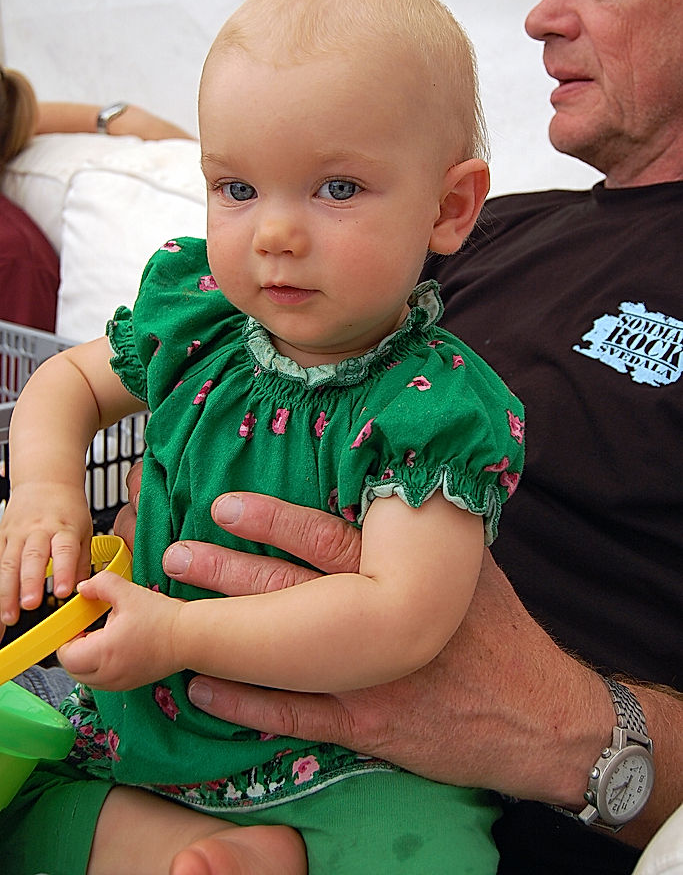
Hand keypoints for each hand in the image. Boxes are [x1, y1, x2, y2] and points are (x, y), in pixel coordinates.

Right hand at [0, 483, 92, 625]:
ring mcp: (17, 534)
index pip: (65, 550)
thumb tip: (83, 587)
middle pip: (32, 558)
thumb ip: (82, 560)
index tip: (63, 592)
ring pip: (9, 564)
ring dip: (7, 592)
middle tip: (30, 605)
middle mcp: (39, 531)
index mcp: (64, 528)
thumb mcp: (85, 529)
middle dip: (29, 583)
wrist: (45, 480)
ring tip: (8, 616)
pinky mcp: (2, 537)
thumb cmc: (67, 508)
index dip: (64, 571)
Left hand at [57, 570, 182, 689]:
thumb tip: (84, 588)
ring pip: (86, 678)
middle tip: (86, 629)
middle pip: (72, 669)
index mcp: (104, 652)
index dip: (66, 636)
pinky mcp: (128, 684)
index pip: (66, 654)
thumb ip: (101, 584)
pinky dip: (100, 667)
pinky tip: (115, 648)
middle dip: (74, 649)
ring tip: (101, 638)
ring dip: (86, 660)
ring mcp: (118, 683)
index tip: (77, 622)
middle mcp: (108, 674)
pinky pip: (102, 681)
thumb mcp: (128, 592)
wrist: (189, 637)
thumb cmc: (162, 618)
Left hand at [120, 478, 681, 844]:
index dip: (272, 522)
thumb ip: (424, 538)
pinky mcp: (365, 725)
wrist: (537, 716)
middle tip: (176, 554)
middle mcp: (375, 621)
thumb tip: (391, 490)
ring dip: (226, 634)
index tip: (225, 506)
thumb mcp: (473, 569)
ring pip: (284, 650)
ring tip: (177, 620)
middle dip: (228, 571)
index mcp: (400, 576)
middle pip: (289, 591)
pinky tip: (209, 689)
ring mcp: (366, 675)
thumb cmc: (501, 634)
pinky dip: (249, 703)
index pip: (324, 541)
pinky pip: (296, 715)